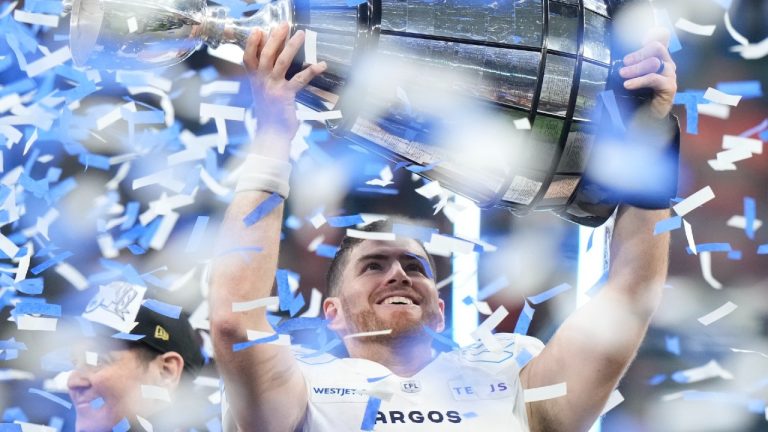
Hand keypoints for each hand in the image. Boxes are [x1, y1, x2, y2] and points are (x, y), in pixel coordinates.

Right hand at [244, 23, 326, 141]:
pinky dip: (311, 71)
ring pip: (281, 62)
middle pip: (265, 54)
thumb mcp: (262, 93)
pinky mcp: (285, 96)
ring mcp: (272, 88)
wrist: (271, 135)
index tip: (259, 30)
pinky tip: (321, 65)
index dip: (251, 43)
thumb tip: (272, 63)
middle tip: (284, 25)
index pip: (248, 57)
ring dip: (292, 46)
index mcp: (254, 81)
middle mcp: (261, 82)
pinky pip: (300, 79)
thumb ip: (264, 78)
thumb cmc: (269, 114)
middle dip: (275, 37)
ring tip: (301, 35)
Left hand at [619, 28, 676, 118]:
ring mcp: (670, 74)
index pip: (660, 38)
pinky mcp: (669, 86)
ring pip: (653, 63)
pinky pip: (653, 78)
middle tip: (624, 62)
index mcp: (659, 58)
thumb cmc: (640, 94)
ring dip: (636, 68)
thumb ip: (630, 65)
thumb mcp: (634, 75)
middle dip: (638, 53)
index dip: (652, 33)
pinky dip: (639, 80)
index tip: (639, 38)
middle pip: (656, 48)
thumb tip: (619, 58)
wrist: (649, 116)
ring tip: (622, 74)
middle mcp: (667, 63)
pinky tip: (628, 84)